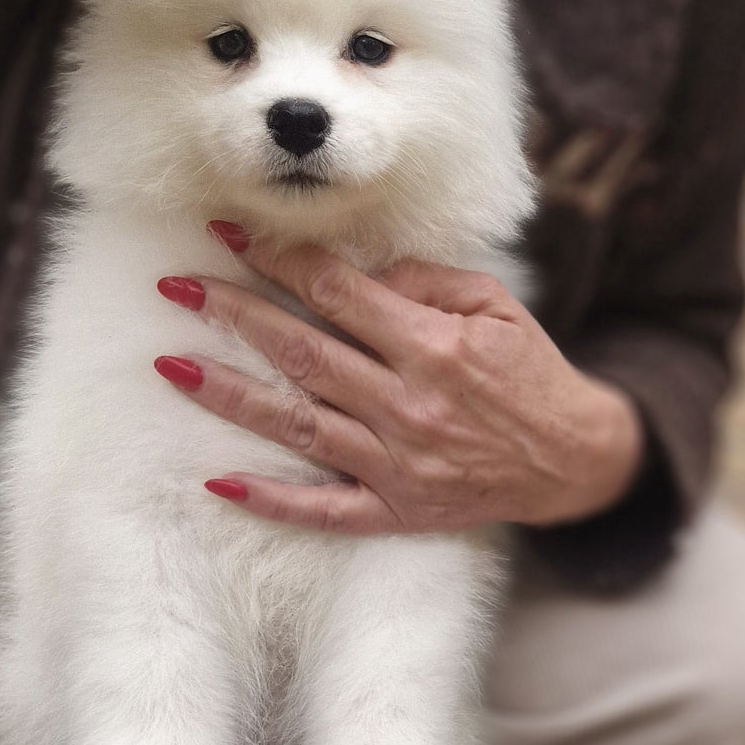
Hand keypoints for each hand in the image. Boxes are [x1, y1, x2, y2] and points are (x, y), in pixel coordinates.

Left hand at [153, 225, 644, 535]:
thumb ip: (425, 282)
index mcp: (433, 347)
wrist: (571, 459)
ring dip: (230, 394)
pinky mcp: (397, 511)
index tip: (231, 233)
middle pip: (302, 352)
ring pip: (297, 425)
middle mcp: (408, 405)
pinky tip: (217, 481)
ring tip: (172, 366)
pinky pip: (323, 510)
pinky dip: (270, 499)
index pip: (337, 292)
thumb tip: (357, 268)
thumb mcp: (494, 305)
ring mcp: (398, 464)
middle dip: (233, 313)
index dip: (279, 258)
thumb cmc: (528, 371)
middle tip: (176, 286)